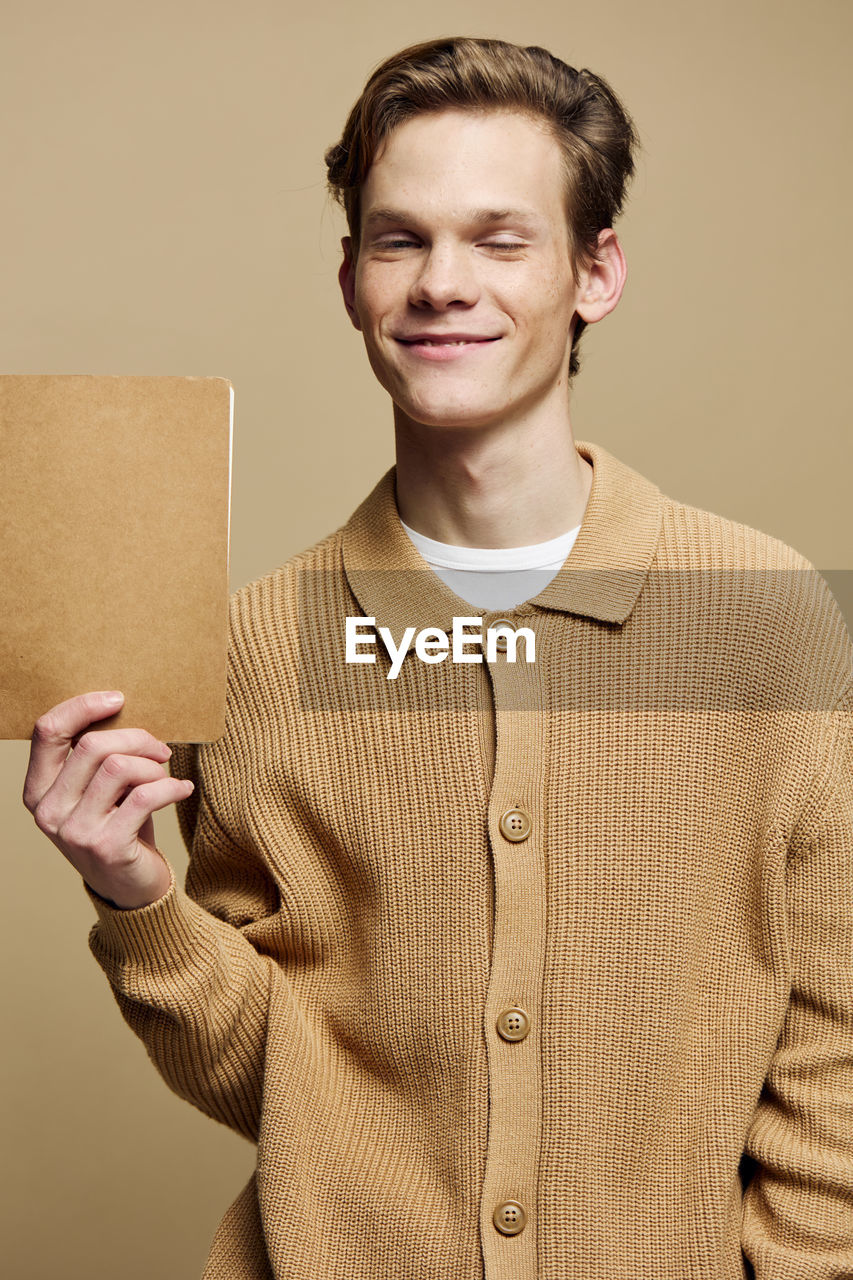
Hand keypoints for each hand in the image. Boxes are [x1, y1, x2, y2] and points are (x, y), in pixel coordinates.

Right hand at [22, 690, 193, 908]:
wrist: (132, 887)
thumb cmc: (119, 826)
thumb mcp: (99, 790)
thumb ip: (97, 758)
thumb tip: (124, 709)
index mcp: (38, 789)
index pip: (47, 731)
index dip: (82, 706)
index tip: (119, 699)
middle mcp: (48, 811)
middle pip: (92, 745)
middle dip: (136, 738)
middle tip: (160, 749)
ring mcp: (74, 831)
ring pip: (119, 767)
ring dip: (152, 766)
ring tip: (165, 775)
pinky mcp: (106, 846)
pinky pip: (145, 796)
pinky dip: (171, 787)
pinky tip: (182, 789)